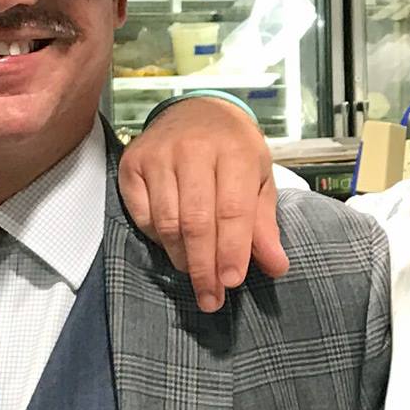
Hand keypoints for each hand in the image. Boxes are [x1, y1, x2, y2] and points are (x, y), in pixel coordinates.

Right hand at [119, 98, 289, 311]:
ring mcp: (159, 156)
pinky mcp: (132, 164)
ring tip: (197, 275)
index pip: (232, 210)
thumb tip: (276, 266)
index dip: (232, 250)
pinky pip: (143, 215)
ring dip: (183, 257)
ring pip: (167, 222)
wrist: (196, 111)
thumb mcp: (259, 179)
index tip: (231, 282)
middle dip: (205, 266)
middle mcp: (193, 150)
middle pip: (197, 221)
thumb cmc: (234, 151)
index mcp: (234, 151)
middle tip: (211, 298)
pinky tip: (175, 246)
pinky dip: (159, 239)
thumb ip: (265, 224)